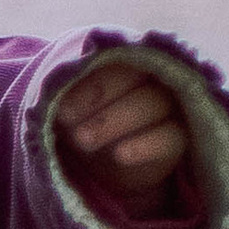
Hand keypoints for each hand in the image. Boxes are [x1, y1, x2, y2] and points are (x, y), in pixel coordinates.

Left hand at [52, 54, 188, 207]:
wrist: (105, 166)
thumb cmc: (84, 124)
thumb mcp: (70, 110)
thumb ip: (65, 96)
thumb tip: (51, 92)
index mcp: (127, 63)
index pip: (115, 63)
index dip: (90, 84)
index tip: (62, 109)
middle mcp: (153, 78)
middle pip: (134, 78)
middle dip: (98, 98)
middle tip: (67, 121)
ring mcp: (170, 107)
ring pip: (152, 104)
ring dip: (114, 121)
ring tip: (83, 141)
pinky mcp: (178, 138)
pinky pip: (169, 137)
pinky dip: (145, 145)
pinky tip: (121, 155)